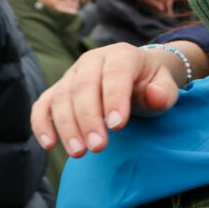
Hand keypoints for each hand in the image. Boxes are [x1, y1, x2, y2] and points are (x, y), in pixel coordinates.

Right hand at [31, 43, 184, 157]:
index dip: (115, 99)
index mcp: (121, 55)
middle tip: (98, 147)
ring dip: (67, 126)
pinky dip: (42, 123)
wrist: (137, 76)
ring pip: (62, 97)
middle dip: (89, 119)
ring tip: (79, 152)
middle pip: (84, 87)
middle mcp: (92, 60)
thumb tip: (155, 96)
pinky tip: (49, 144)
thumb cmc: (151, 85)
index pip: (115, 74)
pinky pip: (43, 105)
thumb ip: (164, 93)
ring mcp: (72, 74)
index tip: (118, 127)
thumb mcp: (166, 87)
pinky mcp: (58, 90)